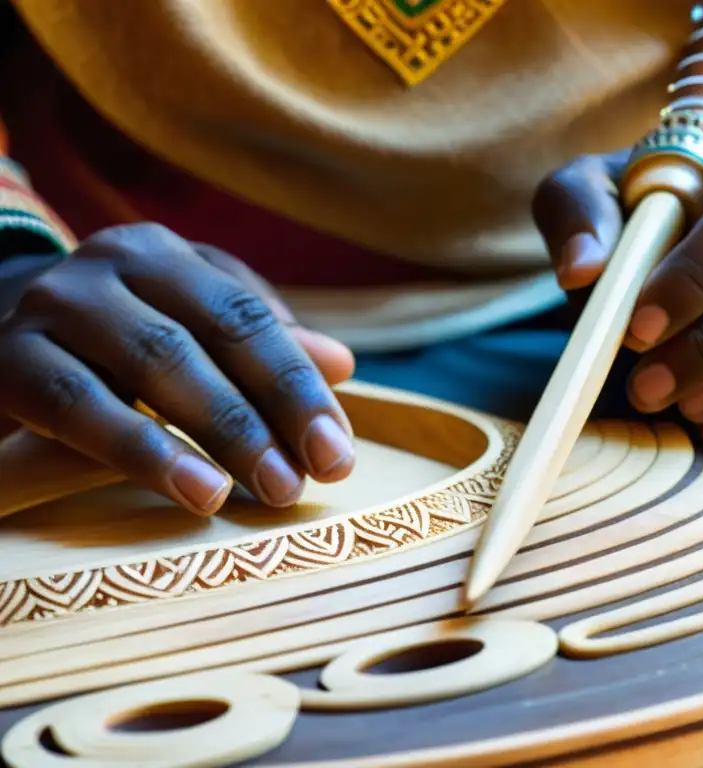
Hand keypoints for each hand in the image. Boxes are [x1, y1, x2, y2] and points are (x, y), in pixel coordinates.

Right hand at [0, 223, 356, 514]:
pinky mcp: (3, 359)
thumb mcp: (181, 327)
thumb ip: (255, 343)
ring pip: (155, 363)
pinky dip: (145, 450)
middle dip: (275, 408)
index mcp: (163, 255)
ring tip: (275, 488)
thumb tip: (340, 364)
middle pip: (212, 334)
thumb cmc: (104, 340)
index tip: (338, 446)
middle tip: (322, 473)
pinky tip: (197, 490)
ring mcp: (51, 305)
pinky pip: (81, 405)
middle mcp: (109, 265)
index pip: (248, 316)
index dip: (299, 383)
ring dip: (225, 431)